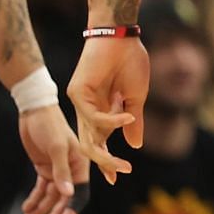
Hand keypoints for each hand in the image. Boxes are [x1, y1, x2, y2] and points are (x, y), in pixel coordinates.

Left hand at [18, 104, 88, 213]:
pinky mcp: (44, 167)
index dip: (73, 207)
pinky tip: (26, 208)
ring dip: (40, 209)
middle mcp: (71, 168)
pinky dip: (34, 199)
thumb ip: (61, 170)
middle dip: (54, 212)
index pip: (80, 191)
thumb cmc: (49, 125)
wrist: (34, 111)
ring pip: (50, 195)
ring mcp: (57, 169)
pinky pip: (41, 188)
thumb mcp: (56, 146)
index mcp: (80, 162)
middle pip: (64, 197)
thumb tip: (67, 193)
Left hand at [66, 35, 148, 182]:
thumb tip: (136, 145)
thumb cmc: (131, 62)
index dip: (108, 160)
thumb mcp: (136, 97)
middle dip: (106, 163)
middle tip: (122, 173)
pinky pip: (93, 117)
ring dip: (105, 154)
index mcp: (102, 111)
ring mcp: (81, 103)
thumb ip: (134, 122)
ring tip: (123, 164)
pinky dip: (111, 121)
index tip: (118, 177)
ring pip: (88, 137)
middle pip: (92, 144)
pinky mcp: (77, 94)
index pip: (101, 142)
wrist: (121, 36)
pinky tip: (126, 117)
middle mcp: (88, 111)